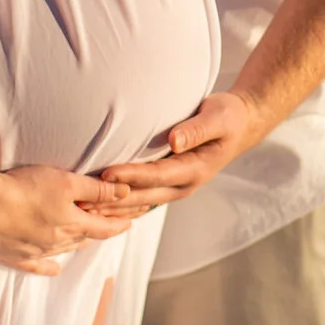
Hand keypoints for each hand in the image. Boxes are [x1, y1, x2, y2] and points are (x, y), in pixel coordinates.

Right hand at [0, 165, 134, 274]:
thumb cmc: (24, 188)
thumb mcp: (65, 182)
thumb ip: (96, 189)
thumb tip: (125, 193)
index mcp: (72, 224)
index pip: (103, 228)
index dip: (119, 225)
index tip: (130, 222)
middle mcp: (57, 242)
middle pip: (84, 239)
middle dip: (99, 232)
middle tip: (109, 227)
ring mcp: (35, 252)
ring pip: (63, 251)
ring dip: (76, 245)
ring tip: (85, 239)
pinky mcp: (13, 257)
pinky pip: (36, 266)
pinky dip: (48, 267)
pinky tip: (54, 269)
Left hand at [90, 93, 257, 216]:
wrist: (240, 125)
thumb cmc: (228, 116)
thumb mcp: (218, 117)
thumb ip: (196, 129)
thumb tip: (174, 141)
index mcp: (196, 169)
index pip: (157, 174)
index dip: (132, 175)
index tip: (107, 173)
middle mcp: (184, 184)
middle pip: (143, 196)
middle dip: (114, 199)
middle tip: (84, 199)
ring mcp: (176, 187)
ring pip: (140, 203)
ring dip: (114, 207)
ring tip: (84, 208)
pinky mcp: (169, 184)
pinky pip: (143, 199)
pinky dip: (122, 204)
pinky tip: (102, 206)